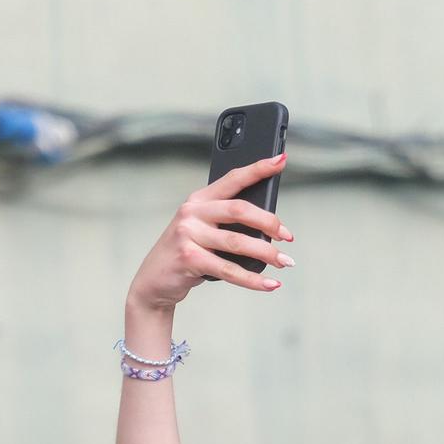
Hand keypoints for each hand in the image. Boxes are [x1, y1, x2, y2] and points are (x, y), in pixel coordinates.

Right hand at [127, 154, 295, 308]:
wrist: (155, 281)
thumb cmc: (188, 253)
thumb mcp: (204, 231)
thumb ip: (227, 223)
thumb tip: (271, 229)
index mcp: (199, 199)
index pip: (233, 179)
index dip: (258, 169)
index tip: (281, 160)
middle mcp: (192, 212)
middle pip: (239, 210)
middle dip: (269, 222)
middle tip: (288, 237)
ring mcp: (188, 234)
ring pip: (238, 242)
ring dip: (267, 253)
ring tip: (285, 262)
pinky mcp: (189, 258)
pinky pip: (229, 269)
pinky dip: (253, 280)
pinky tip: (270, 284)